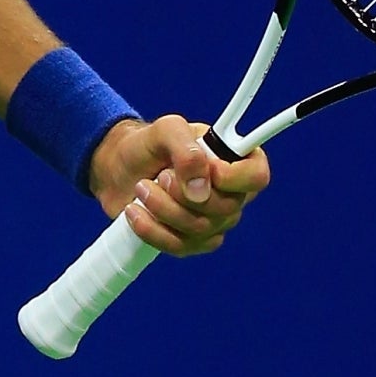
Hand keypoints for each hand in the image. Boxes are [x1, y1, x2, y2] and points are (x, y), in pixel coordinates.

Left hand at [87, 114, 269, 256]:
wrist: (118, 169)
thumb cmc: (147, 146)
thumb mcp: (165, 130)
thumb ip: (186, 148)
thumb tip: (201, 189)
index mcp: (233, 160)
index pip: (257, 176)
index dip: (235, 177)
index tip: (208, 169)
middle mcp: (230, 194)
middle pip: (226, 208)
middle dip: (183, 193)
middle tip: (160, 176)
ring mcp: (212, 221)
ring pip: (200, 229)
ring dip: (163, 208)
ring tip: (141, 188)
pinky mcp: (190, 241)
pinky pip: (180, 246)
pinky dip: (152, 229)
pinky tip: (135, 212)